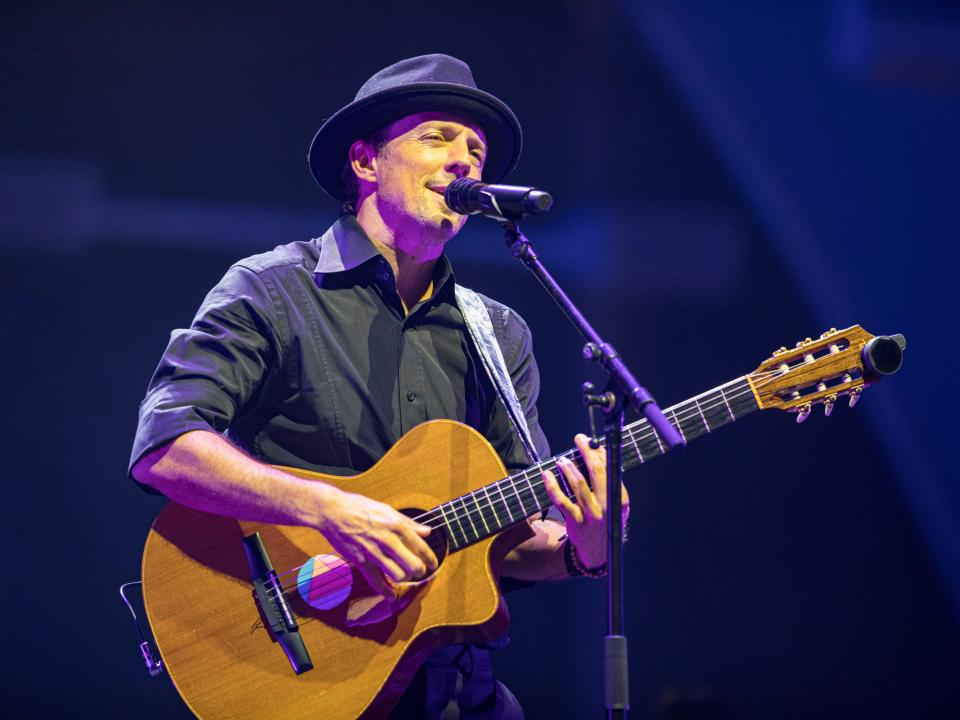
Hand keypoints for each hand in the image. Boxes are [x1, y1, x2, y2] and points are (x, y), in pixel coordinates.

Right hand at [315, 488, 437, 598]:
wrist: (333, 511)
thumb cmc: (359, 507)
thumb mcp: (387, 510)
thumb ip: (408, 523)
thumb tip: (427, 531)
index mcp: (395, 525)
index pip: (420, 546)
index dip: (430, 558)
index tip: (434, 563)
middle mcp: (387, 540)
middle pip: (412, 564)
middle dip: (420, 571)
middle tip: (420, 571)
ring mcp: (373, 552)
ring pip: (398, 575)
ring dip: (405, 578)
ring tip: (405, 576)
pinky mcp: (360, 562)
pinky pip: (376, 582)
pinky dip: (386, 591)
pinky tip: (391, 595)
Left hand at [542, 434, 629, 569]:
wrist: (599, 553)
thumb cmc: (606, 521)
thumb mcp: (615, 505)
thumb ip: (608, 482)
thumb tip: (597, 452)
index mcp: (619, 499)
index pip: (610, 470)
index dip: (600, 453)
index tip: (591, 441)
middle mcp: (607, 506)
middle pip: (596, 473)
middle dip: (587, 452)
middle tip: (578, 439)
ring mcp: (591, 514)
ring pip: (578, 485)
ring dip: (569, 468)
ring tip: (562, 459)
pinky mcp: (575, 521)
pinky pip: (561, 501)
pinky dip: (552, 486)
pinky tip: (547, 475)